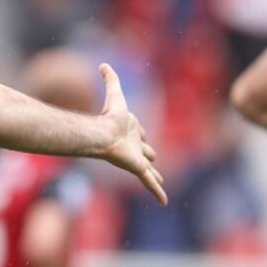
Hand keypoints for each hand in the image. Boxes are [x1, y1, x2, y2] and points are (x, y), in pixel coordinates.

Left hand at [95, 63, 166, 204]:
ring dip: (155, 178)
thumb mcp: (115, 94)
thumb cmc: (108, 117)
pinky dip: (158, 192)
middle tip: (152, 159)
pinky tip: (164, 202)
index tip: (143, 137)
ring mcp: (136, 160)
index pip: (140, 135)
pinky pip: (150, 183)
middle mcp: (134, 147)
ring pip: (149, 171)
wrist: (103, 134)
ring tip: (160, 183)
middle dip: (150, 156)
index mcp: (131, 132)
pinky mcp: (138, 169)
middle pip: (146, 153)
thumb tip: (103, 63)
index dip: (142, 135)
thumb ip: (110, 79)